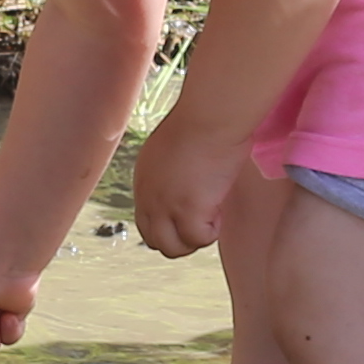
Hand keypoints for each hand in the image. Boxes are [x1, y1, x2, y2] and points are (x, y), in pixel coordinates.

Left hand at [126, 104, 249, 260]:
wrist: (209, 116)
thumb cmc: (202, 120)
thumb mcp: (173, 148)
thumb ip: (170, 170)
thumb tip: (188, 181)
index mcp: (143, 180)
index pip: (146, 222)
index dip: (170, 225)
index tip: (191, 214)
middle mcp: (148, 197)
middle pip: (157, 241)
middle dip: (181, 238)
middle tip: (204, 220)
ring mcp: (165, 207)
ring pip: (174, 247)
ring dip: (196, 237)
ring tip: (213, 214)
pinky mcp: (187, 211)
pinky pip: (199, 239)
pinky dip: (212, 230)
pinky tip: (220, 208)